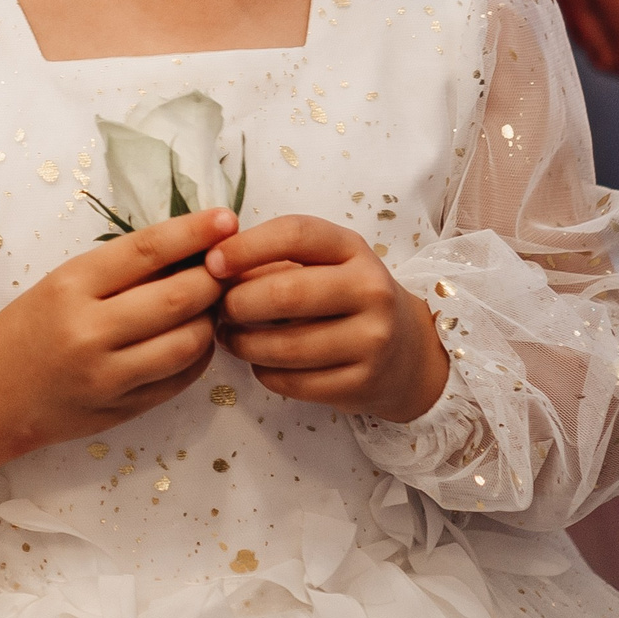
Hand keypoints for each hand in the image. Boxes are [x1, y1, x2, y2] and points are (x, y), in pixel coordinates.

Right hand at [0, 208, 235, 482]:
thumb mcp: (60, 284)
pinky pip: (180, 379)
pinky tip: (193, 339)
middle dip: (214, 277)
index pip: (146, 250)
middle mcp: (89, 331)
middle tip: (228, 266)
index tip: (225, 219)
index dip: (193, 231)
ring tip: (210, 305)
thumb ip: (119, 272)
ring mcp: (107, 376)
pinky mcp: (121, 410)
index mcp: (71, 286)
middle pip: (178, 297)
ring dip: (210, 319)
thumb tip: (189, 249)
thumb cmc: (26, 329)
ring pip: (188, 342)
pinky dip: (198, 355)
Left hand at [206, 216, 447, 421]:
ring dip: (243, 344)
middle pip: (287, 294)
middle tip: (218, 308)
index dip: (246, 247)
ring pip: (287, 347)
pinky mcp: (362, 384)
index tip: (211, 262)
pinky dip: (264, 373)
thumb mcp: (324, 263)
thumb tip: (213, 268)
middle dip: (238, 303)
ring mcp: (371, 340)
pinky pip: (294, 383)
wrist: (407, 352)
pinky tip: (258, 363)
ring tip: (228, 336)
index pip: (296, 234)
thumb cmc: (347, 297)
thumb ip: (275, 259)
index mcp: (353, 249)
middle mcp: (370, 291)